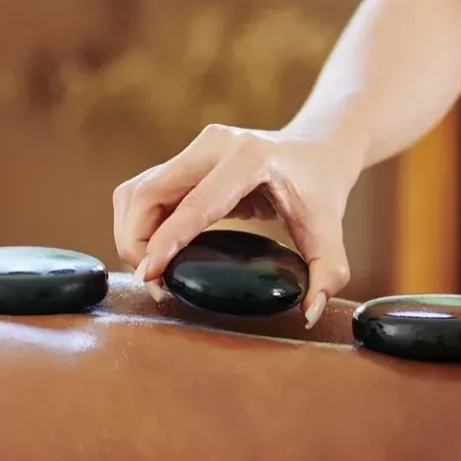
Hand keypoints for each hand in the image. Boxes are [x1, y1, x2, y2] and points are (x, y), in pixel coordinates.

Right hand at [111, 125, 362, 326]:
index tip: (148, 274)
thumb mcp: (330, 229)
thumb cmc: (321, 188)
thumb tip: (309, 314)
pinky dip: (138, 225)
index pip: (193, 204)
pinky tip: (154, 252)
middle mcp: (212, 146)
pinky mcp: (181, 161)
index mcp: (248, 158)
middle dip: (135, 242)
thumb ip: (328, 272)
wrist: (316, 148)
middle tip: (152, 283)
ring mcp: (192, 150)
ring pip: (135, 192)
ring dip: (130, 234)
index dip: (165, 241)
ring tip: (151, 271)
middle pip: (147, 193)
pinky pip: (142, 193)